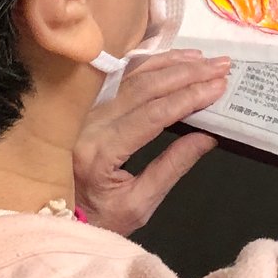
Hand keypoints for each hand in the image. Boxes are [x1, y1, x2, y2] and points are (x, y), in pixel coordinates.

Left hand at [74, 49, 230, 234]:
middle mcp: (88, 124)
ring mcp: (84, 111)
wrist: (55, 217)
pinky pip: (119, 77)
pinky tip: (171, 58)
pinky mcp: (85, 106)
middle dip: (186, 74)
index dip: (188, 97)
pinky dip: (148, 64)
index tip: (219, 86)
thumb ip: (172, 167)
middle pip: (143, 88)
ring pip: (130, 76)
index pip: (152, 115)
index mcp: (100, 152)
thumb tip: (208, 136)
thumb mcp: (139, 205)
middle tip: (221, 66)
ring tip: (203, 59)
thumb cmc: (99, 219)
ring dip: (170, 63)